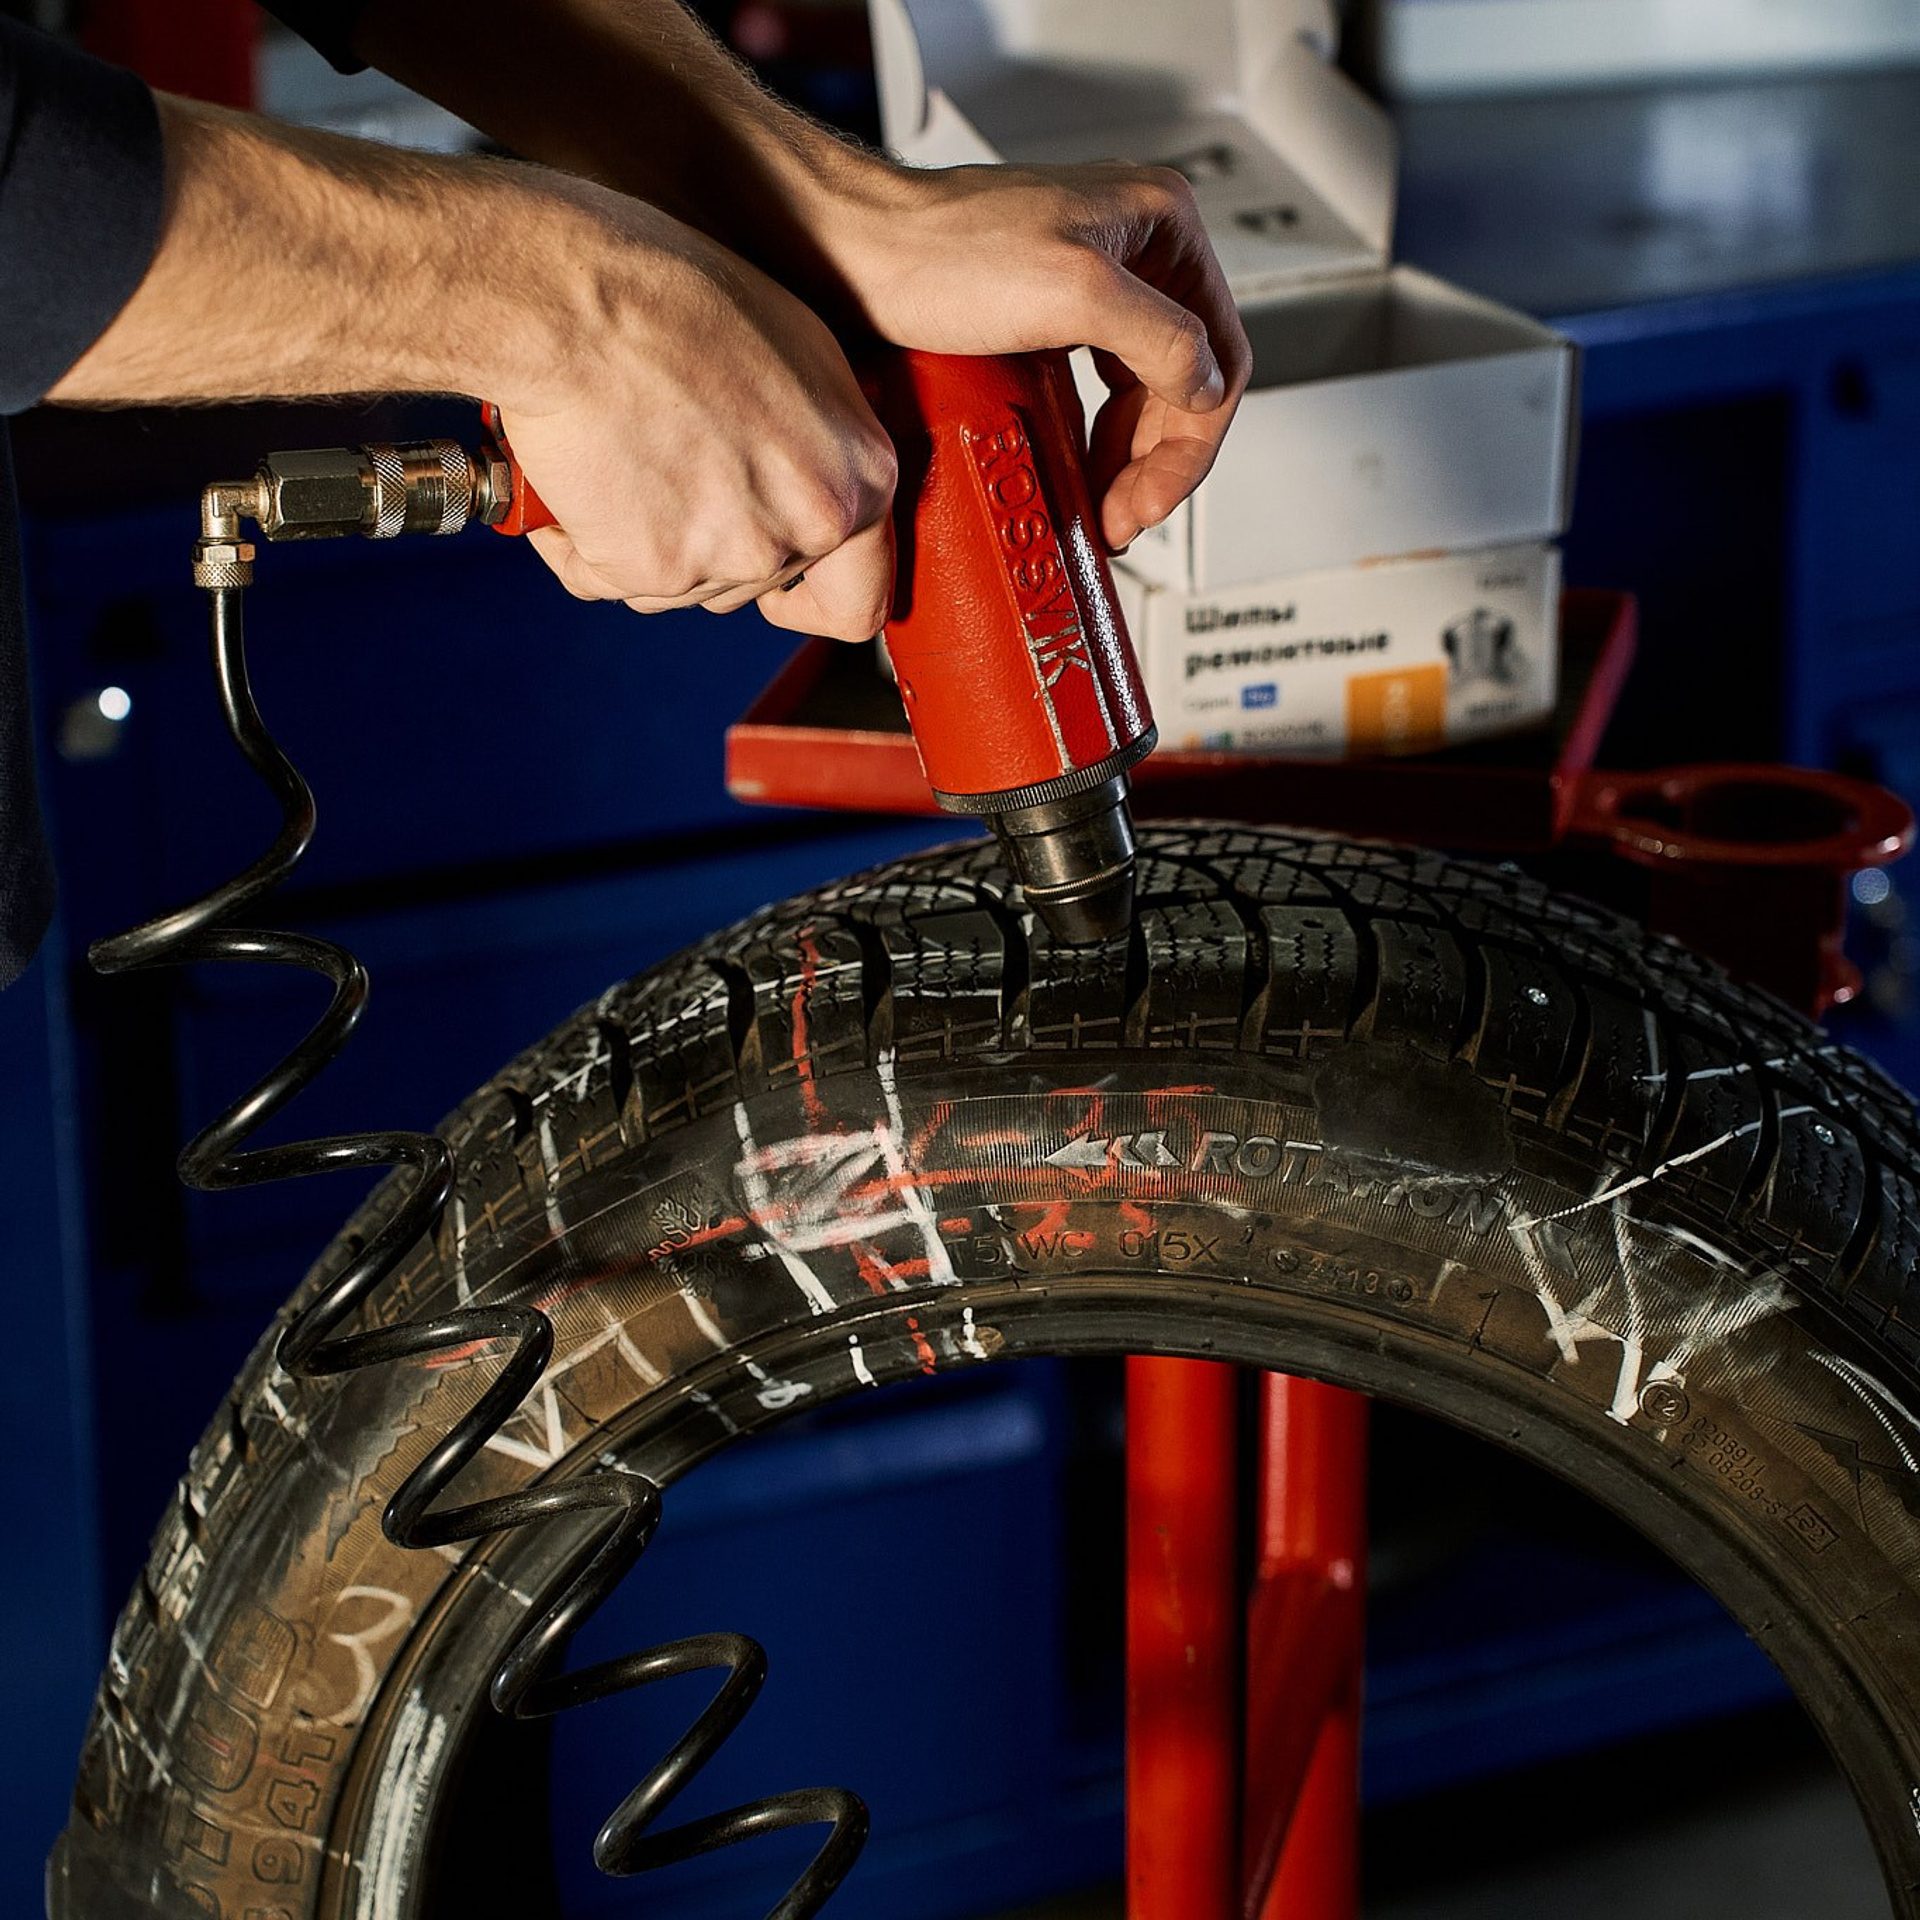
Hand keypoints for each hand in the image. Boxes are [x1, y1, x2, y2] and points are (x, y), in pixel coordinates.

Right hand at [495, 189, 897, 641]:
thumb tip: (808, 481)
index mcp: (862, 479)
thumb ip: (823, 445)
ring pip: (685, 587)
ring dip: (649, 542)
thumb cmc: (679, 301)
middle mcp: (809, 528)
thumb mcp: (799, 354)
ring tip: (622, 454)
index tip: (782, 595)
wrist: (578, 302)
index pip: (860, 597)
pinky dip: (580, 544)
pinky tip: (575, 478)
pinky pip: (607, 580)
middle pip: (760, 583)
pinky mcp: (653, 571)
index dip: (814, 596)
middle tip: (672, 468)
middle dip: (716, 545)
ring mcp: (732, 557)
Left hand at [819, 161, 1251, 552]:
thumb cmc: (936, 255)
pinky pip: (1098, 389)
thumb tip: (1205, 386)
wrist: (851, 254)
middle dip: (1157, 460)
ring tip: (1102, 509)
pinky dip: (1094, 437)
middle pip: (1182, 379)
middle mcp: (1136, 245)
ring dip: (1128, 457)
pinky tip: (1076, 469)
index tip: (1149, 501)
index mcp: (1161, 223)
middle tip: (1123, 519)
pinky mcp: (1051, 312)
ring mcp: (1094, 280)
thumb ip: (1158, 337)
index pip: (1220, 352)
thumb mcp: (1072, 293)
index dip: (1191, 442)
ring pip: (1141, 391)